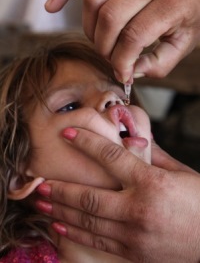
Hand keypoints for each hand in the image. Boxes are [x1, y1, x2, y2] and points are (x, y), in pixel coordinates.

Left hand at [36, 128, 199, 261]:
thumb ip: (155, 157)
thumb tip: (136, 138)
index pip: (111, 156)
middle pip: (89, 195)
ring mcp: (133, 234)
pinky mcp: (133, 253)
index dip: (86, 142)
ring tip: (42, 204)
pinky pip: (97, 241)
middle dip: (61, 188)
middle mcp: (138, 208)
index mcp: (152, 182)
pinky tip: (60, 226)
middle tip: (40, 182)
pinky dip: (75, 233)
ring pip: (87, 220)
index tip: (67, 134)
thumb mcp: (182, 174)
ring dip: (61, 211)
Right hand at [45, 0, 199, 82]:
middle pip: (110, 18)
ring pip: (93, 2)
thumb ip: (157, 64)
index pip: (134, 35)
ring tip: (104, 44)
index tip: (123, 75)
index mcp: (171, 2)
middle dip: (106, 49)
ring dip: (91, 31)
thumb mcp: (183, 46)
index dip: (123, 62)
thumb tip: (128, 71)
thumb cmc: (191, 16)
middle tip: (114, 61)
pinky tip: (52, 6)